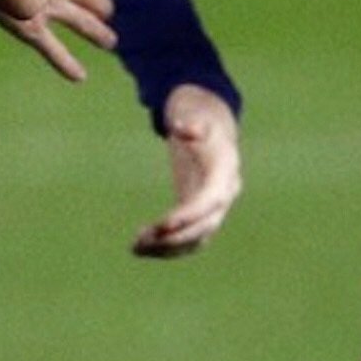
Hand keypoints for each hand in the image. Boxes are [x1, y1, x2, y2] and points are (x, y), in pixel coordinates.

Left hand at [136, 85, 241, 258]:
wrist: (209, 122)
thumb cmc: (198, 115)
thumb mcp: (194, 112)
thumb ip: (191, 121)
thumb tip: (186, 129)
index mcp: (225, 168)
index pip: (211, 199)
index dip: (189, 214)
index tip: (162, 225)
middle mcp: (225, 191)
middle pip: (206, 225)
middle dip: (175, 237)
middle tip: (140, 239)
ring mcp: (216, 205)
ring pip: (197, 238)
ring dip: (168, 248)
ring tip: (134, 248)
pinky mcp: (201, 212)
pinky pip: (188, 237)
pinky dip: (167, 247)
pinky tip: (140, 248)